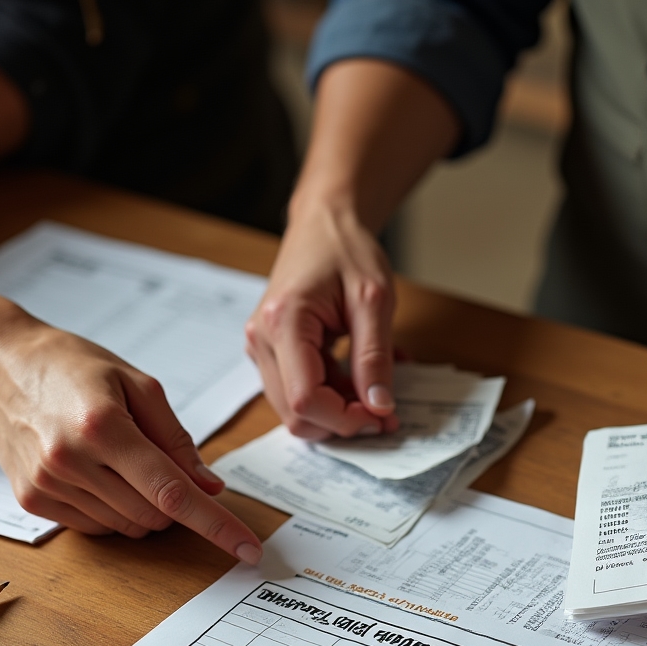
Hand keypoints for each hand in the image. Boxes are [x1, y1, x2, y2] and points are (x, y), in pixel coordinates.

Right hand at [0, 307, 262, 561]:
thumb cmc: (74, 367)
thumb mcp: (137, 385)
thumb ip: (177, 440)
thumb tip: (211, 487)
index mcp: (103, 427)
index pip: (172, 491)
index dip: (216, 523)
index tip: (247, 549)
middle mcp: (71, 462)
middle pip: (155, 515)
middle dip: (176, 502)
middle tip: (163, 464)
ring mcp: (48, 485)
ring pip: (128, 527)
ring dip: (144, 506)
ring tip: (122, 460)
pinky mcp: (33, 501)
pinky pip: (98, 528)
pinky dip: (114, 510)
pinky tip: (97, 473)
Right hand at [245, 201, 398, 439]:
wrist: (324, 223)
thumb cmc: (346, 249)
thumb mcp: (374, 300)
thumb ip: (375, 357)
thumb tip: (379, 407)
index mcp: (282, 322)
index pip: (305, 399)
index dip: (345, 419)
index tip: (383, 416)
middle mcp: (261, 340)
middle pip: (294, 414)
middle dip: (342, 422)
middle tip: (385, 412)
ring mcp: (262, 348)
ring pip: (296, 409)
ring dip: (339, 411)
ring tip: (377, 388)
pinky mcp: (272, 352)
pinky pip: (300, 390)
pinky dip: (333, 395)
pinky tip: (361, 375)